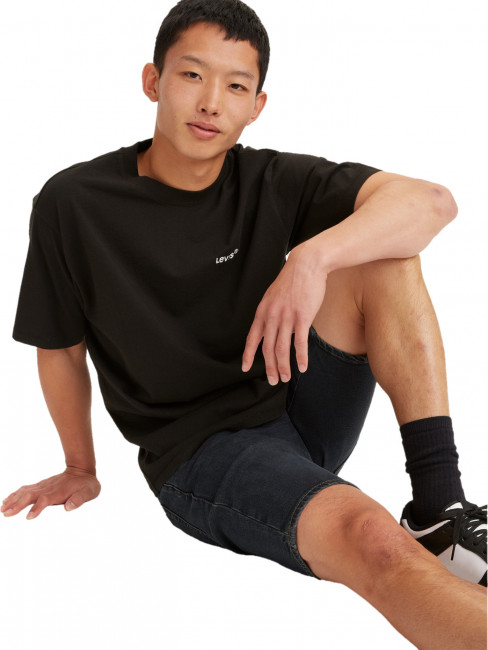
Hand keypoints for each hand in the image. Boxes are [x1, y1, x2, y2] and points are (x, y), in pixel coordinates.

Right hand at [1, 466, 100, 519]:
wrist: (82, 469)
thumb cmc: (86, 484)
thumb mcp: (89, 492)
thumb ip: (79, 499)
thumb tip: (69, 507)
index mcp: (60, 492)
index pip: (46, 499)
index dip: (37, 508)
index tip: (29, 517)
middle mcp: (49, 488)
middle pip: (31, 495)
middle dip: (18, 505)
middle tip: (6, 514)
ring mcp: (43, 486)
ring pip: (25, 492)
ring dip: (13, 500)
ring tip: (2, 509)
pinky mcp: (41, 485)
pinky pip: (25, 489)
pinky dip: (15, 494)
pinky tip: (6, 500)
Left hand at [242, 244, 326, 383]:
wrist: (306, 265)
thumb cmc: (292, 280)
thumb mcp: (273, 296)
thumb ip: (271, 313)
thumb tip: (271, 328)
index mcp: (263, 311)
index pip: (252, 338)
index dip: (247, 355)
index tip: (245, 368)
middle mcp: (272, 316)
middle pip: (267, 348)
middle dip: (269, 367)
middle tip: (272, 380)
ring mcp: (287, 317)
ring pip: (282, 349)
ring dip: (283, 367)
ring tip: (286, 377)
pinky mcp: (303, 317)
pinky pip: (300, 343)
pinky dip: (301, 358)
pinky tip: (303, 367)